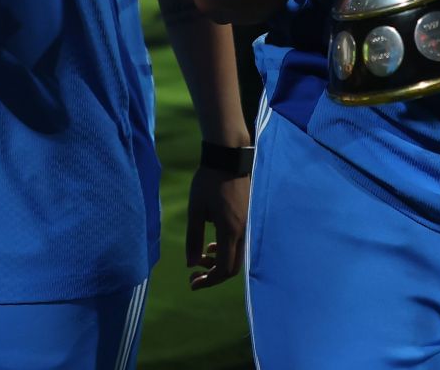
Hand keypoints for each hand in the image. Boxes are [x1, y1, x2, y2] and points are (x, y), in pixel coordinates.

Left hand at [185, 165, 249, 289]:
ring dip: (219, 262)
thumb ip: (193, 239)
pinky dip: (226, 250)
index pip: (224, 269)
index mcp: (230, 230)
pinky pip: (241, 244)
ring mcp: (249, 225)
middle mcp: (244, 231)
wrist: (229, 158)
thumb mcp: (195, 210)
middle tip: (195, 273)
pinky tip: (213, 244)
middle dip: (213, 275)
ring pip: (238, 256)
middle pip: (233, 268)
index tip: (192, 282)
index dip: (208, 281)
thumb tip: (191, 264)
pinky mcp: (249, 218)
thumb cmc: (208, 182)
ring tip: (202, 256)